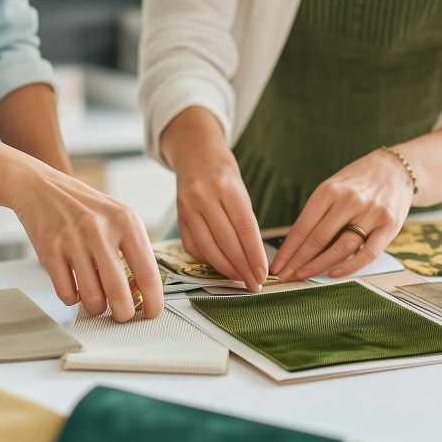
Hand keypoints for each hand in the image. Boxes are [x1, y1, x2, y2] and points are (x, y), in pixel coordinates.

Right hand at [8, 161, 163, 321]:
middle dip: (123, 314)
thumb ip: (134, 250)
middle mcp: (101, 230)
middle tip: (123, 315)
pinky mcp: (50, 250)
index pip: (148, 273)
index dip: (153, 302)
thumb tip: (145, 293)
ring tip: (97, 302)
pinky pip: (67, 293)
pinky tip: (75, 288)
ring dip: (96, 308)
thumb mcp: (120, 218)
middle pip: (119, 292)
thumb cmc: (86, 208)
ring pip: (92, 297)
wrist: (42, 188)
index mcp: (126, 222)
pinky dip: (73, 299)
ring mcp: (73, 240)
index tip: (151, 314)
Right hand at [175, 154, 267, 291]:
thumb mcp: (240, 192)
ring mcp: (187, 207)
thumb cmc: (224, 177)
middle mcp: (204, 196)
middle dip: (242, 267)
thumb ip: (245, 223)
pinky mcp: (178, 218)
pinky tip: (221, 267)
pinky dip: (209, 261)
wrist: (195, 157)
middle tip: (254, 284)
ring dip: (226, 268)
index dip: (254, 255)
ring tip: (240, 280)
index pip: (245, 227)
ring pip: (208, 247)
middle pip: (226, 240)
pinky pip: (194, 247)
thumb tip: (254, 260)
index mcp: (226, 186)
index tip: (263, 273)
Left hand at [270, 149, 413, 280]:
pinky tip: (333, 274)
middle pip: (318, 238)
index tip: (276, 265)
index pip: (302, 226)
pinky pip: (367, 252)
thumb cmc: (358, 182)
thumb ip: (318, 214)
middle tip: (284, 276)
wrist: (396, 169)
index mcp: (329, 190)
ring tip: (302, 277)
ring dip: (318, 266)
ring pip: (340, 247)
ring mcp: (370, 213)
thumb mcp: (333, 187)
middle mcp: (349, 200)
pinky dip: (350, 266)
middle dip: (297, 261)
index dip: (287, 250)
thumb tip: (296, 247)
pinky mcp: (390, 225)